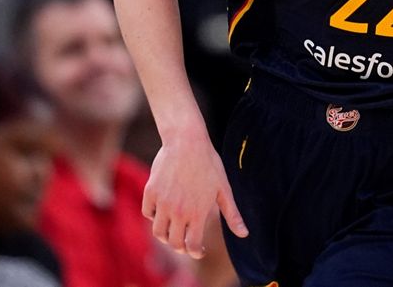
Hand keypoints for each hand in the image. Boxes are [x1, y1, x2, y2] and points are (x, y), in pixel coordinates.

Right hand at [142, 134, 248, 258]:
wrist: (187, 141)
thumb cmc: (209, 164)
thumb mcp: (224, 189)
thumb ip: (232, 215)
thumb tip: (244, 234)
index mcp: (197, 213)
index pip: (192, 246)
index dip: (195, 252)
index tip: (198, 250)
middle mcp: (178, 211)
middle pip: (174, 243)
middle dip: (181, 248)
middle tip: (186, 243)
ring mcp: (162, 202)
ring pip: (158, 232)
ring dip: (166, 235)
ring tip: (174, 230)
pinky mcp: (151, 192)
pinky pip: (148, 213)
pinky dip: (154, 216)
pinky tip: (163, 211)